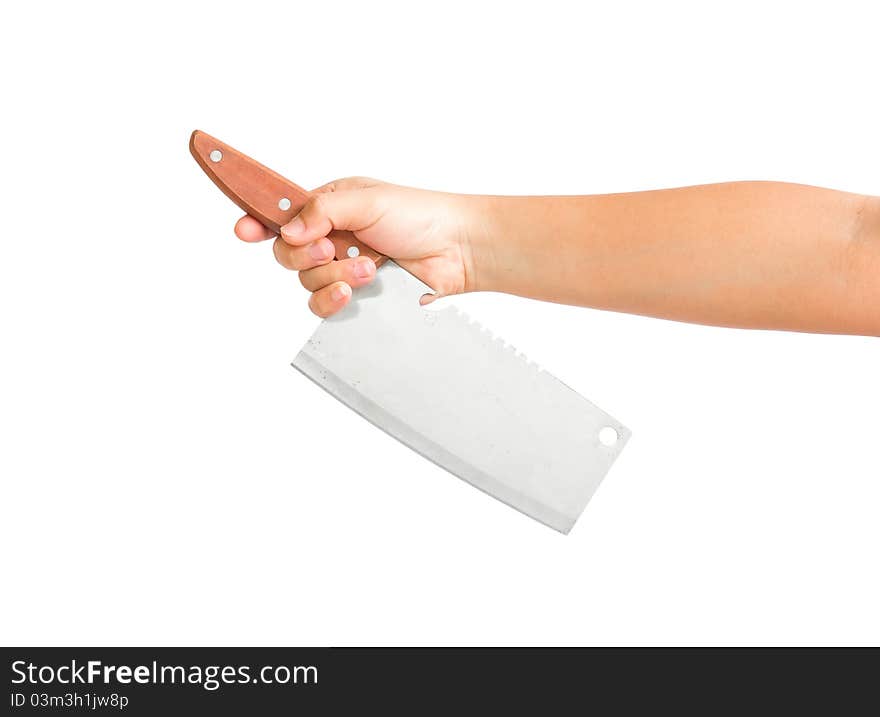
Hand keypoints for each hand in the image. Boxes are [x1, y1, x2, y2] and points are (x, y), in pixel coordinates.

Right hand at [234, 178, 480, 316]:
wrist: (457, 251)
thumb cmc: (420, 216)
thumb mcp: (367, 200)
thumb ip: (321, 209)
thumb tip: (288, 229)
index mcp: (328, 206)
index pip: (281, 213)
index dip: (257, 221)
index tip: (244, 230)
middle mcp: (330, 237)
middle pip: (287, 254)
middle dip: (306, 254)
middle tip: (332, 247)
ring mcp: (342, 268)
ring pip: (307, 283)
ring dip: (334, 276)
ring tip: (368, 268)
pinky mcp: (356, 296)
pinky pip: (324, 306)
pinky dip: (335, 300)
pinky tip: (356, 291)